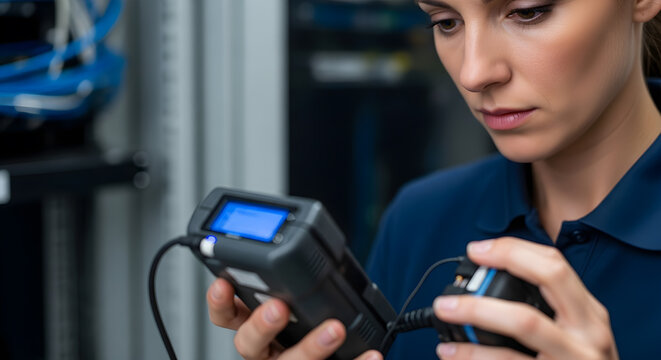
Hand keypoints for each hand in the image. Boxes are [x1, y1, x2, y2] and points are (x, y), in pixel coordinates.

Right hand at [206, 278, 382, 359]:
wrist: (331, 355)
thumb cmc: (306, 324)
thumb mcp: (290, 299)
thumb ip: (289, 281)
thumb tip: (312, 245)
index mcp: (254, 327)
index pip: (226, 316)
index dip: (220, 302)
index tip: (224, 283)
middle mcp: (265, 351)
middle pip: (248, 344)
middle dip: (262, 325)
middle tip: (278, 308)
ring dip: (311, 347)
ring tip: (334, 329)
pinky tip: (371, 355)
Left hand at [433, 237, 618, 359]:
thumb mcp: (578, 335)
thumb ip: (548, 310)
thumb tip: (488, 285)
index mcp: (589, 314)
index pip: (555, 264)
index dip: (513, 249)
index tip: (478, 249)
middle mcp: (587, 332)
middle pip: (547, 280)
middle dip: (503, 264)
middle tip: (462, 274)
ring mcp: (574, 358)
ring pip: (524, 321)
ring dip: (476, 312)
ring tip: (445, 312)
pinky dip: (474, 356)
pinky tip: (452, 353)